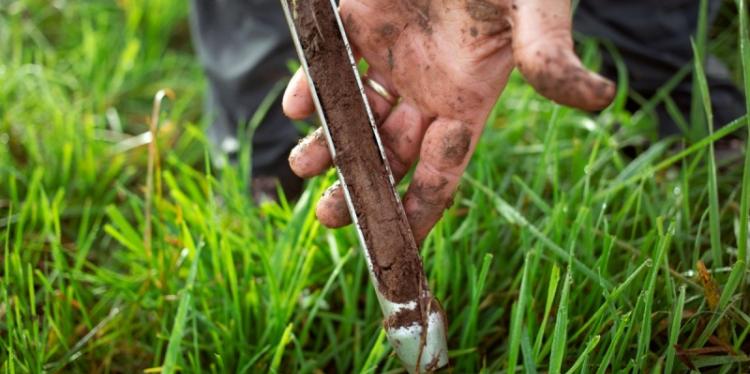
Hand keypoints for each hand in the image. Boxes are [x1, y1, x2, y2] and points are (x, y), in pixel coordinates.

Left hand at [283, 0, 614, 241]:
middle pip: (389, 155)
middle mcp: (426, 88)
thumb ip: (548, 55)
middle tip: (328, 216)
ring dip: (327, 143)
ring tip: (303, 166)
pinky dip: (310, 85)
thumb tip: (600, 98)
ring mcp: (392, 58)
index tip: (391, 245)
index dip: (419, 210)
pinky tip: (298, 104)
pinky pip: (330, 63)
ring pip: (354, 117)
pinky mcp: (359, 21)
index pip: (442, 170)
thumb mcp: (532, 10)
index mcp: (467, 99)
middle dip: (359, 188)